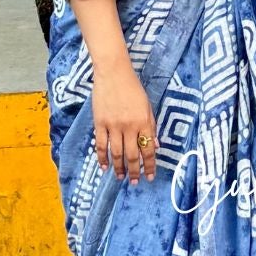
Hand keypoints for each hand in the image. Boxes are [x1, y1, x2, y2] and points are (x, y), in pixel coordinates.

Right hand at [92, 60, 156, 182]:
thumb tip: (155, 146)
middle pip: (132, 155)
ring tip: (121, 177)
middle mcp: (129, 126)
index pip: (148, 149)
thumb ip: (151, 127)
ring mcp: (113, 125)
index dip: (149, 165)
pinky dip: (102, 157)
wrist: (113, 73)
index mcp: (144, 122)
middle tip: (134, 182)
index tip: (150, 177)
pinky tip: (104, 166)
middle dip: (134, 171)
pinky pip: (101, 144)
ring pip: (116, 153)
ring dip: (119, 167)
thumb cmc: (133, 88)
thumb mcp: (148, 106)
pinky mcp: (100, 123)